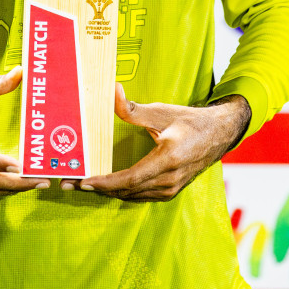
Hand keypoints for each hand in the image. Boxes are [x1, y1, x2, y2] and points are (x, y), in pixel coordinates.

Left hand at [70, 85, 249, 201]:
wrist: (219, 134)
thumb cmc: (190, 121)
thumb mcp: (162, 111)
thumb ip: (134, 109)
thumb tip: (112, 92)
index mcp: (168, 160)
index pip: (130, 178)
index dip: (104, 182)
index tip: (83, 181)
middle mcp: (169, 180)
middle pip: (126, 190)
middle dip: (96, 188)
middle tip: (69, 183)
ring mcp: (170, 189)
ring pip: (131, 195)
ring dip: (105, 191)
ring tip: (80, 184)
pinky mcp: (170, 191)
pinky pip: (140, 196)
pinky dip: (120, 191)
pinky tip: (104, 185)